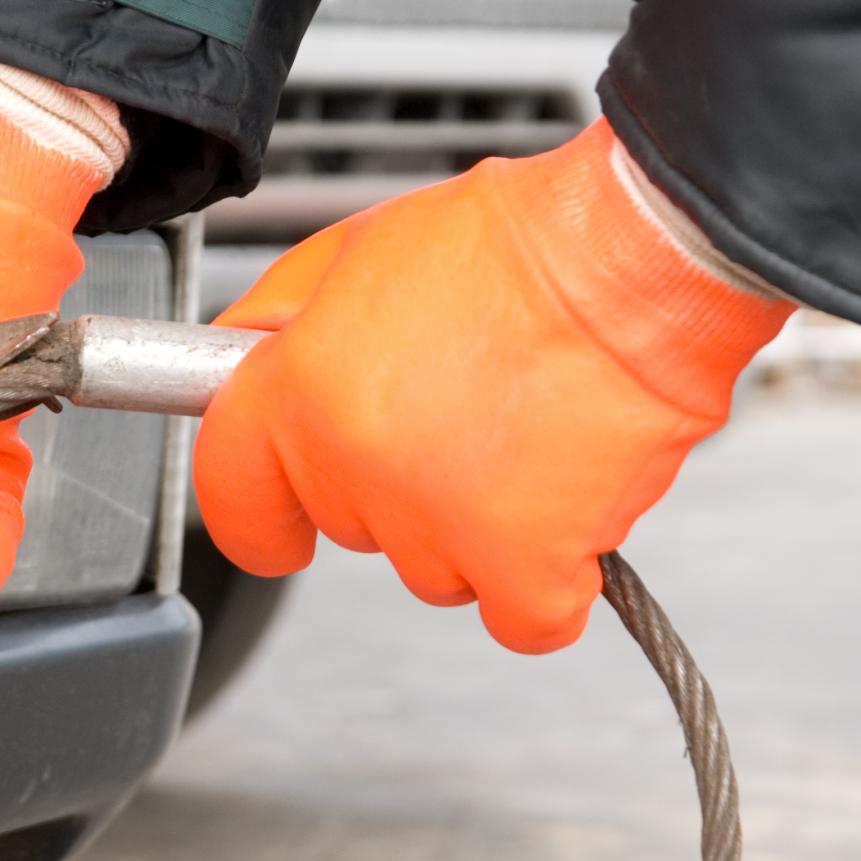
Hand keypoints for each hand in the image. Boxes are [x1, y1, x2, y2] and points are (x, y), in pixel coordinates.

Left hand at [193, 122, 791, 652]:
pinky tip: (560, 514)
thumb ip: (278, 321)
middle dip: (388, 482)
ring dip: (469, 528)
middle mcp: (362, 468)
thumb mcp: (350, 249)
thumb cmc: (511, 243)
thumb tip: (227, 369)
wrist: (632, 256)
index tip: (279, 522)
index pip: (232, 492)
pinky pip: (521, 618)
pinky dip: (544, 582)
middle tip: (451, 411)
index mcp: (304, 391)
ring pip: (432, 571)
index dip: (260, 505)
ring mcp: (445, 526)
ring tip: (519, 436)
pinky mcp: (532, 567)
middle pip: (347, 526)